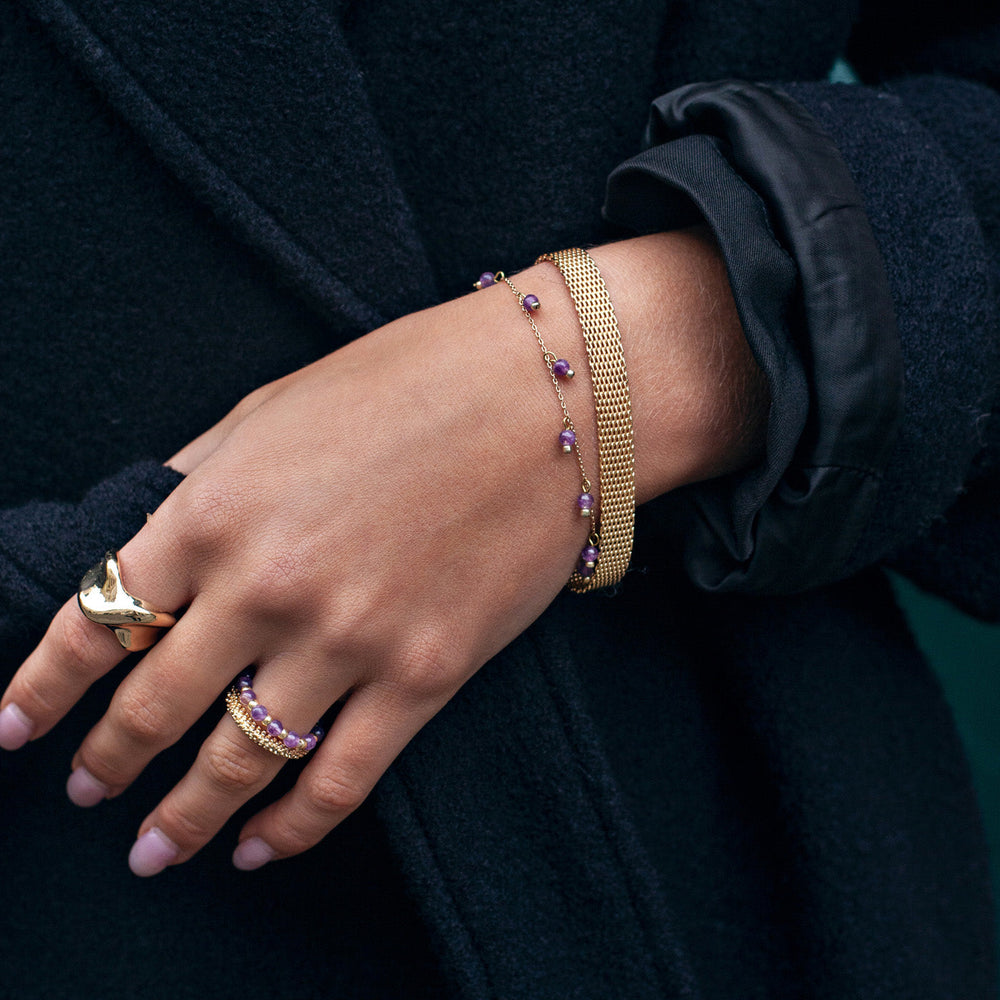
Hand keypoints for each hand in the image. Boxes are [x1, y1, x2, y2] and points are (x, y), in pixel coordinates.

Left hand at [0, 231, 764, 874]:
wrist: (550, 397)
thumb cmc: (412, 382)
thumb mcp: (276, 409)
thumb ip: (201, 479)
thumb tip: (151, 537)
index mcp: (214, 507)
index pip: (95, 620)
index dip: (42, 686)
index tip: (16, 727)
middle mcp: (267, 587)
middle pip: (152, 705)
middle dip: (104, 761)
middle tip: (86, 793)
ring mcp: (348, 640)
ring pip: (237, 760)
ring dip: (181, 815)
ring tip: (153, 848)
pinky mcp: (424, 676)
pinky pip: (338, 780)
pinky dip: (290, 830)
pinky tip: (259, 849)